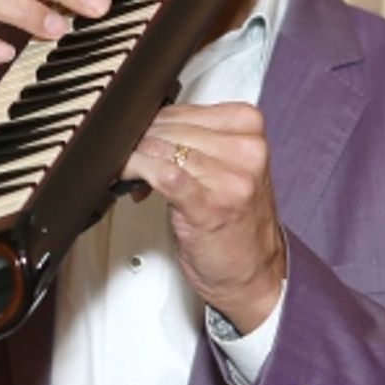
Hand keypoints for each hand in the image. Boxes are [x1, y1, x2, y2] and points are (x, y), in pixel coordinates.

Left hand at [121, 101, 285, 333]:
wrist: (254, 274)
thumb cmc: (237, 223)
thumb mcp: (228, 167)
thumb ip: (197, 140)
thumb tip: (146, 128)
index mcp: (250, 129)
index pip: (185, 110)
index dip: (153, 124)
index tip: (141, 140)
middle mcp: (246, 151)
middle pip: (170, 128)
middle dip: (141, 143)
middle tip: (131, 163)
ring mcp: (231, 178)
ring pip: (161, 148)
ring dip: (135, 160)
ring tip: (132, 175)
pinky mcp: (210, 204)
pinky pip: (162, 174)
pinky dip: (138, 173)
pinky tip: (132, 183)